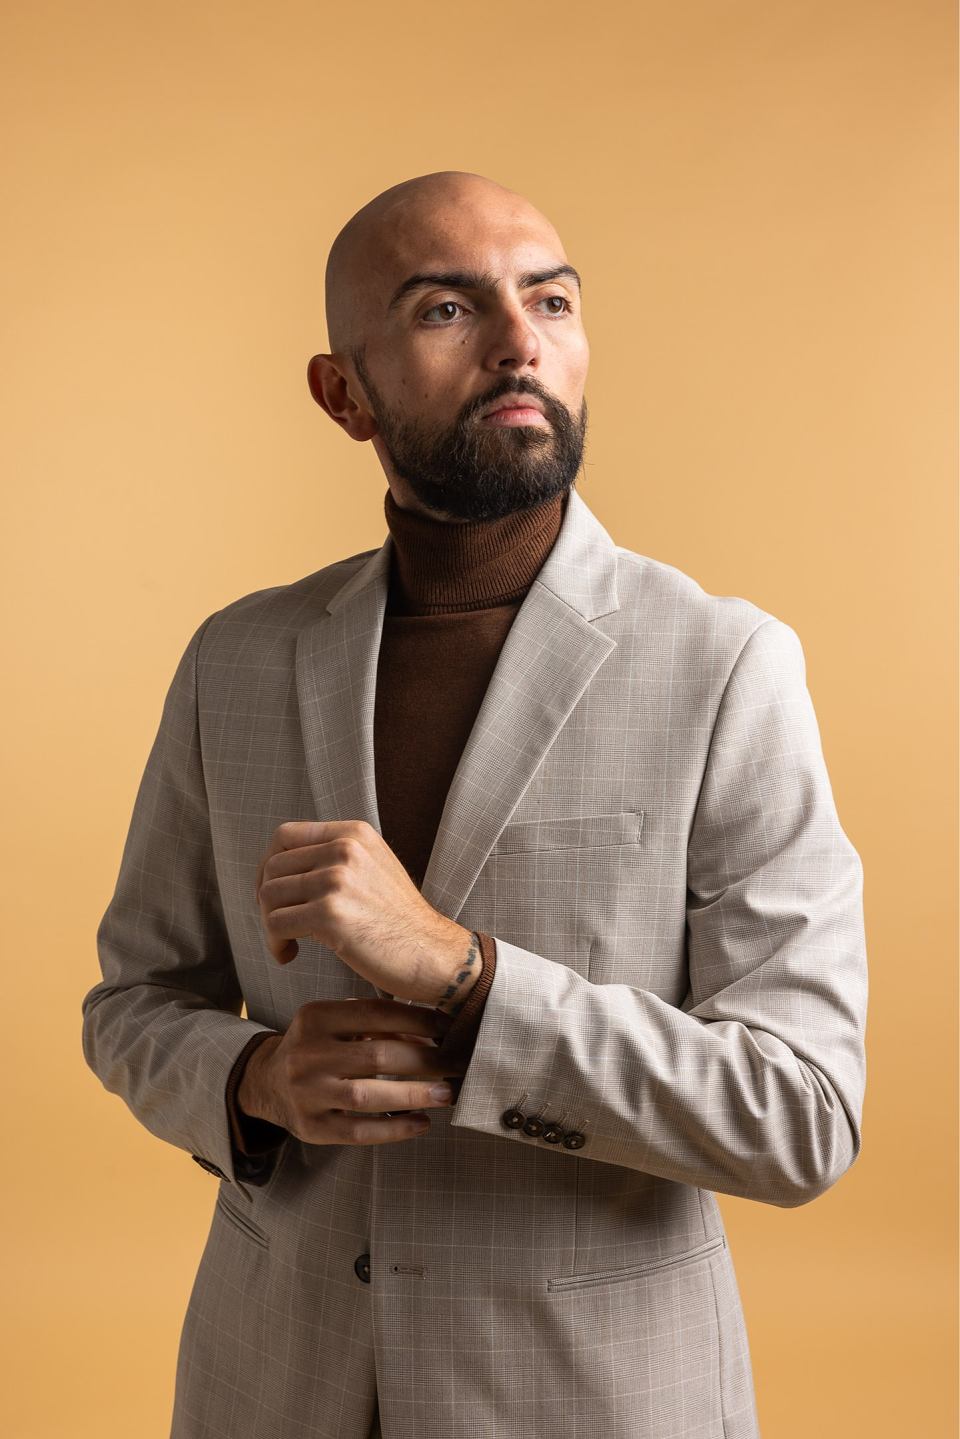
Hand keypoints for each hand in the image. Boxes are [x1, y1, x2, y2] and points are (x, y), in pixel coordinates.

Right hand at [236, 998, 467, 1144]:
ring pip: (368, 1095)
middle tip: (456, 1065)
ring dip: (414, 1095)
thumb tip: (431, 1037)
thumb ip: (376, 1022)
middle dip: (424, 1062)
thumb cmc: (316, 1047)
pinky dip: (394, 1129)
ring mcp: (306, 1093)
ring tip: (446, 1094)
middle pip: (377, 1056)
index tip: (450, 1028)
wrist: (267, 1082)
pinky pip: (358, 1132)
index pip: (376, 1013)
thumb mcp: (335, 1022)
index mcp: (316, 1017)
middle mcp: (307, 1054)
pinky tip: (420, 1123)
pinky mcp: (310, 1127)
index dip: (418, 1020)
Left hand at [254, 820, 480, 1010]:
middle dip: (268, 901)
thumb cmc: (399, 921)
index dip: (269, 865)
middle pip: (272, 868)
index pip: (285, 835)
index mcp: (354, 834)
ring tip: (288, 943)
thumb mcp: (373, 868)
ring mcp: (338, 880)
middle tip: (282, 927)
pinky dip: (275, 943)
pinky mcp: (331, 914)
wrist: (434, 954)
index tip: (275, 894)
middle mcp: (345, 848)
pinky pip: (276, 924)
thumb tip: (279, 867)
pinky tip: (290, 955)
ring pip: (268, 895)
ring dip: (270, 925)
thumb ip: (335, 857)